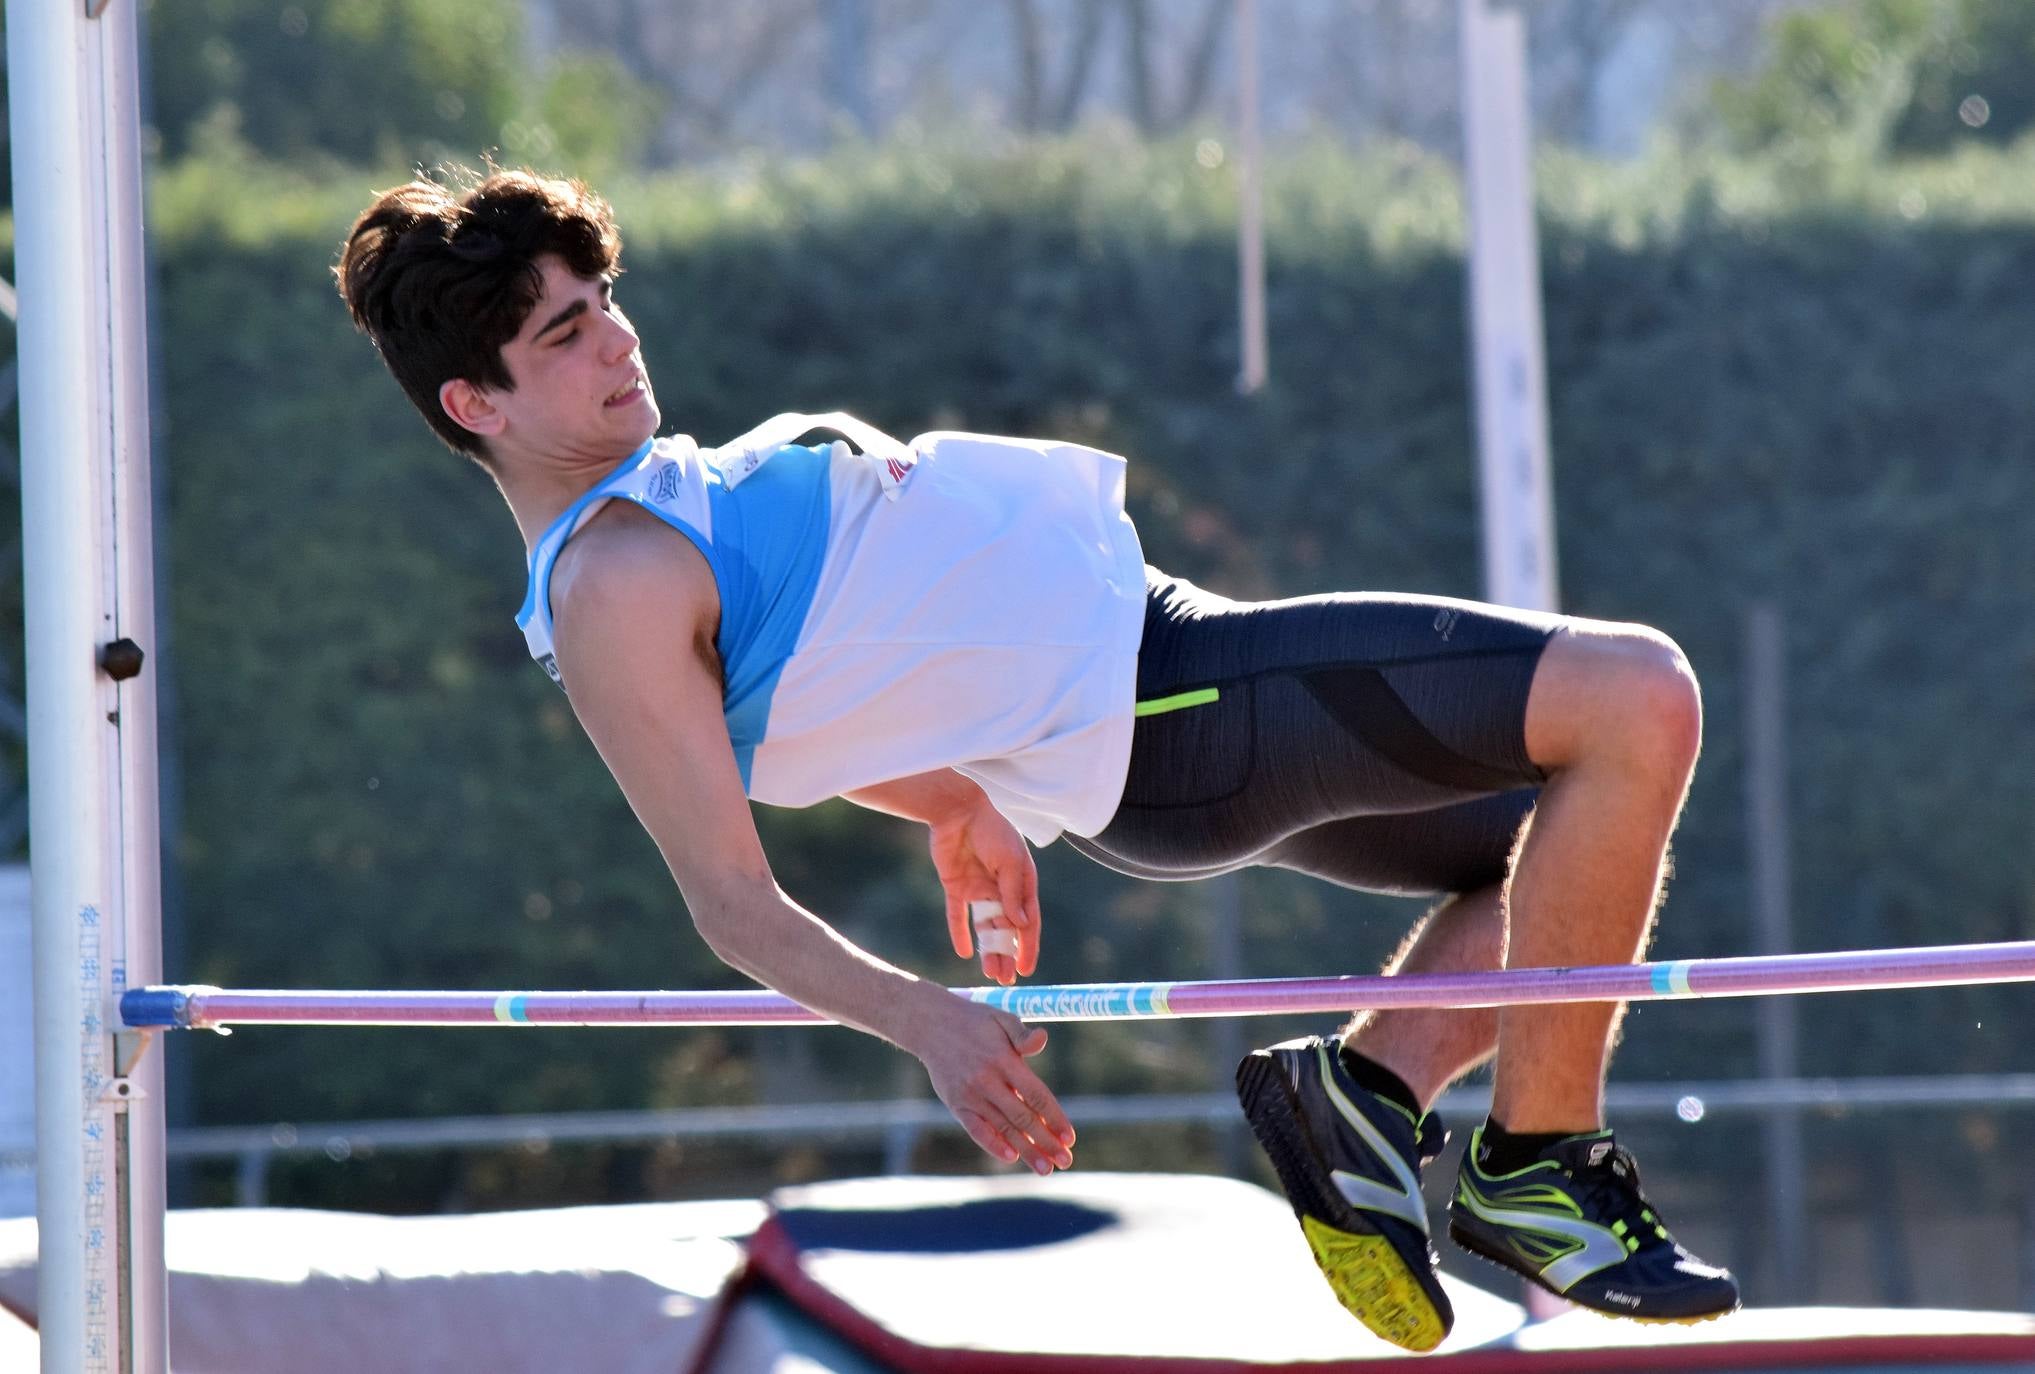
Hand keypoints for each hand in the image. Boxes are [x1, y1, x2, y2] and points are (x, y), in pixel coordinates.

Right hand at [914, 998, 1075, 1173]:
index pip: (1035, 1095)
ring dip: (1026, 1151)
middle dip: (1046, 1142)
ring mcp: (970, 1095)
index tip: (1070, 1138)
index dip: (1054, 1118)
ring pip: (1003, 1128)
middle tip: (1066, 1161)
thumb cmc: (975, 1021)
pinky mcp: (956, 1104)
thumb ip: (1022, 1034)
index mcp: (1003, 1060)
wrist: (930, 1024)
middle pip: (1022, 1117)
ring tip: (1045, 1169)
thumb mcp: (1001, 1018)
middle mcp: (987, 1080)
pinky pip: (975, 1129)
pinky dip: (993, 1144)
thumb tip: (1042, 1040)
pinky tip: (1011, 1157)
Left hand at [927, 798, 1041, 985]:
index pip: (1028, 921)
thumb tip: (1022, 926)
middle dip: (1007, 955)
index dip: (1028, 946)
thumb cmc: (993, 830)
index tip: (1026, 969)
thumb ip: (1014, 893)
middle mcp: (1003, 890)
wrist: (958, 809)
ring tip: (990, 974)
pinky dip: (961, 933)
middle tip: (1006, 980)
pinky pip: (959, 916)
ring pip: (985, 928)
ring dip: (988, 950)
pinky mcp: (956, 887)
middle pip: (1006, 929)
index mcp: (1023, 882)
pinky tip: (964, 952)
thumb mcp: (1010, 861)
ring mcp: (979, 889)